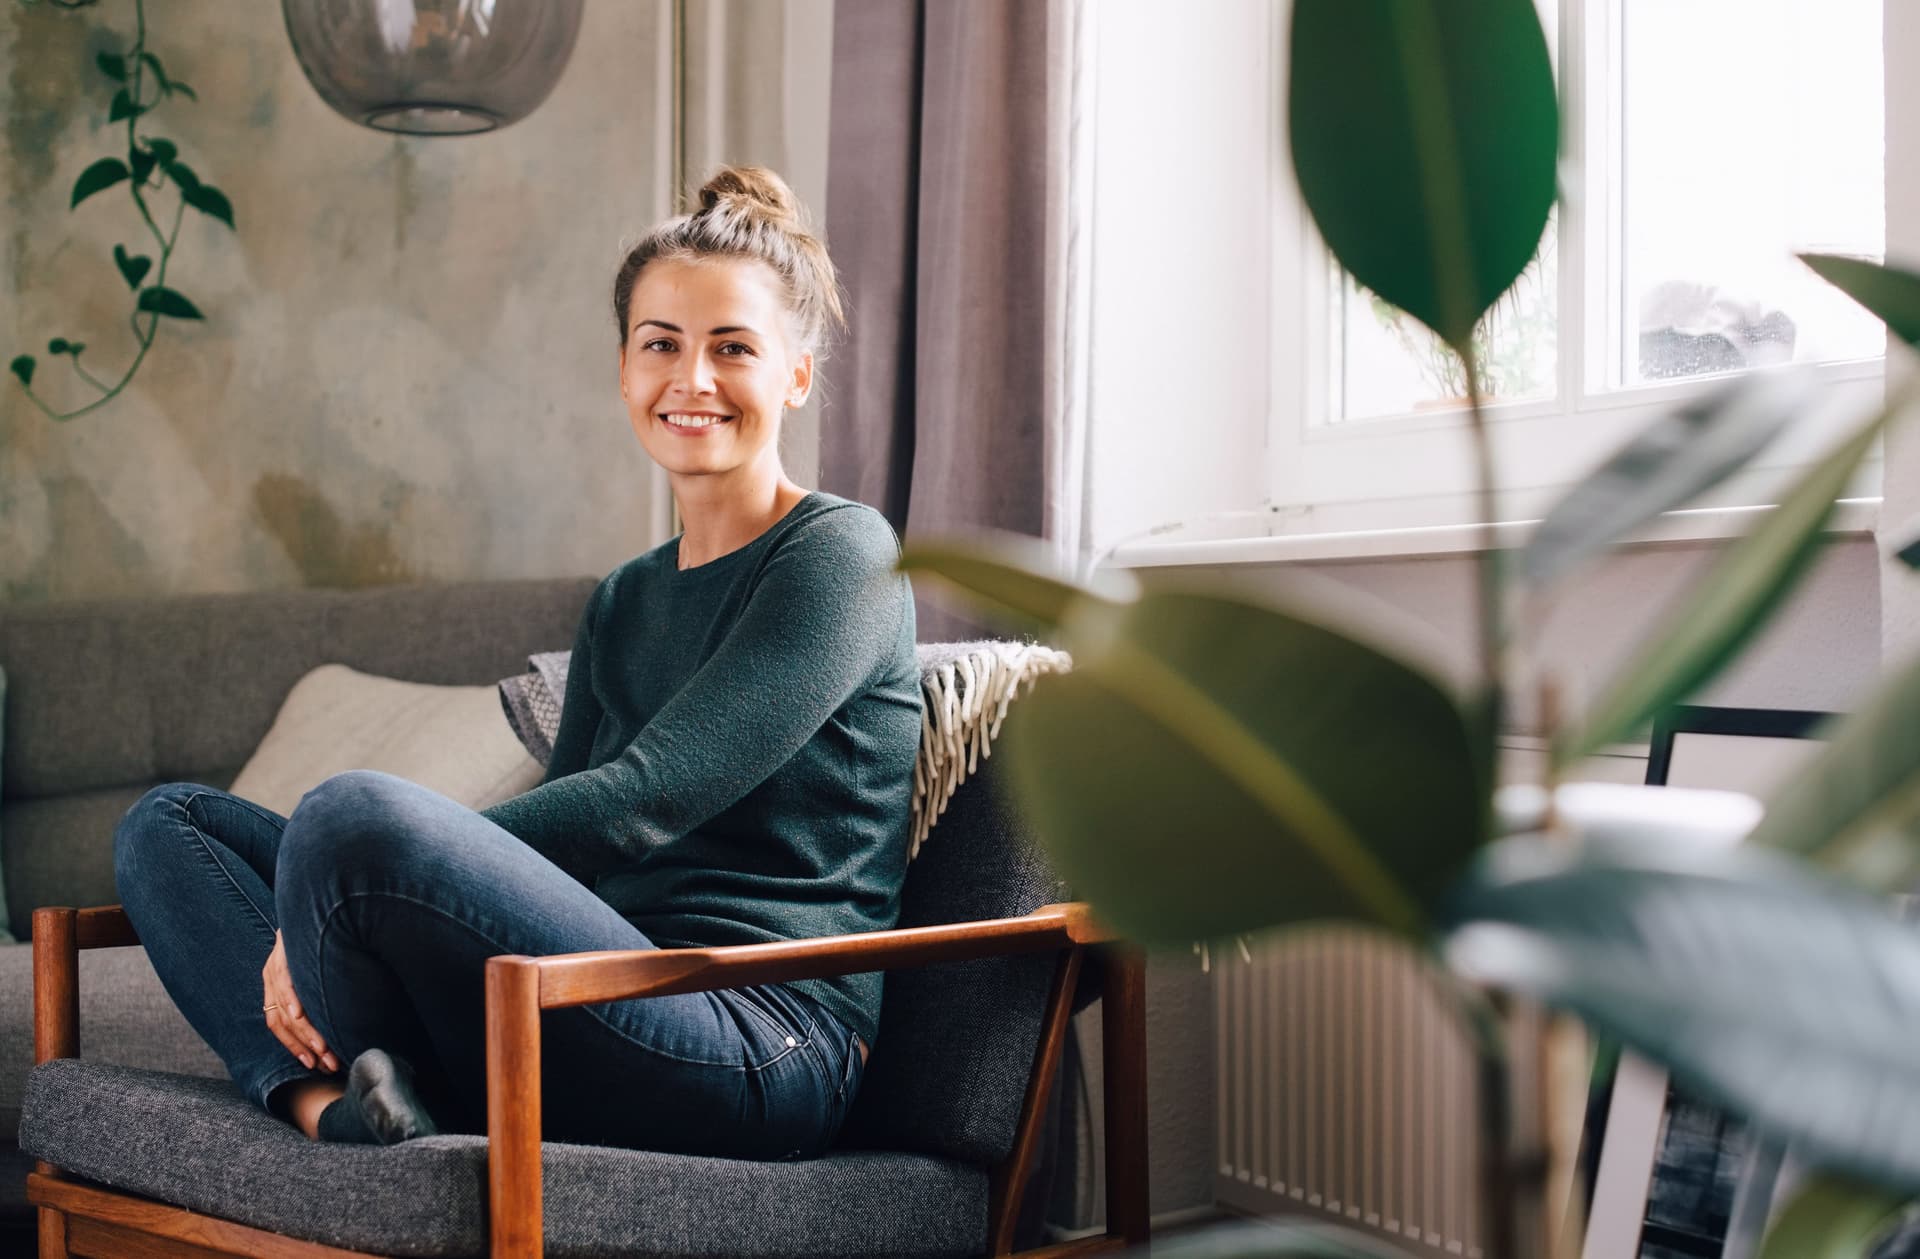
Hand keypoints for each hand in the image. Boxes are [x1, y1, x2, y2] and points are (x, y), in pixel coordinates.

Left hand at [263, 931, 337, 1073]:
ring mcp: (276, 962)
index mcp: (276, 983)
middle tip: (327, 1063)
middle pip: (282, 1021)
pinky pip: (286, 979)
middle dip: (306, 1046)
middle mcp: (272, 975)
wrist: (316, 897)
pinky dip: (293, 1000)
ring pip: (286, 1008)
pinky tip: (301, 1016)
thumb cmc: (325, 936)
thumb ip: (319, 992)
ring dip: (306, 1032)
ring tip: (323, 1050)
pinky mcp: (285, 949)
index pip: (279, 1024)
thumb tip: (342, 1022)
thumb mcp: (316, 969)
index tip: (313, 1064)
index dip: (294, 1046)